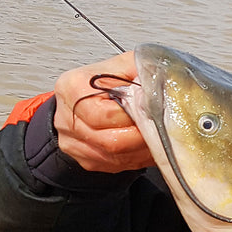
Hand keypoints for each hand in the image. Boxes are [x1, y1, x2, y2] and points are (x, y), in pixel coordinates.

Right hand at [53, 51, 152, 172]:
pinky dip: (136, 159)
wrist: (87, 95)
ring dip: (141, 152)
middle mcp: (66, 117)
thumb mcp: (124, 65)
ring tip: (157, 139)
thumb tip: (165, 81)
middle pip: (110, 141)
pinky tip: (145, 147)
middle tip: (160, 131)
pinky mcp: (84, 158)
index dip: (133, 117)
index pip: (106, 114)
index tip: (151, 114)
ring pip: (114, 157)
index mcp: (73, 88)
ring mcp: (72, 142)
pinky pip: (115, 165)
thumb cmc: (108, 81)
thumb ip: (141, 69)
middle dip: (141, 138)